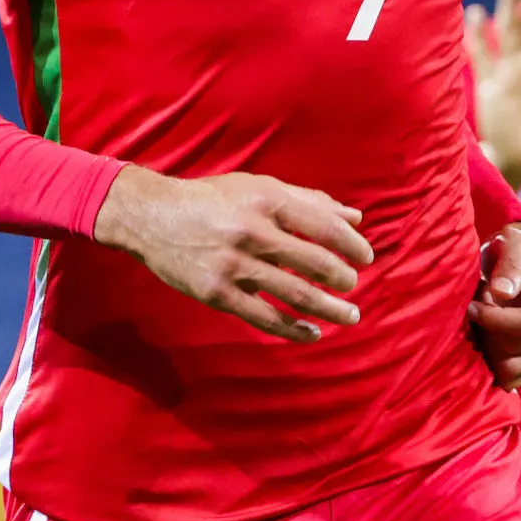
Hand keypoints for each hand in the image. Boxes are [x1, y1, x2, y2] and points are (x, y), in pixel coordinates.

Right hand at [93, 165, 375, 342]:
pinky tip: (312, 333)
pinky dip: (293, 329)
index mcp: (267, 200)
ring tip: (350, 315)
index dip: (351, 245)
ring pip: (294, 294)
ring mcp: (233, 265)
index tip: (366, 258)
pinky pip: (264, 317)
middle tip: (353, 286)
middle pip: (313, 263)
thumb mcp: (261, 188)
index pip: (323, 226)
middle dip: (342, 279)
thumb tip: (356, 218)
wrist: (153, 217)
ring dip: (328, 309)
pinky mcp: (217, 293)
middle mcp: (252, 231)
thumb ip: (310, 201)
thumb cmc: (215, 199)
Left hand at [467, 223, 520, 387]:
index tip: (472, 307)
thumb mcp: (514, 243)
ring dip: (490, 347)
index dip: (497, 320)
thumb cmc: (518, 250)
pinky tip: (487, 339)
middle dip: (491, 331)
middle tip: (475, 308)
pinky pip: (512, 379)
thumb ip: (510, 263)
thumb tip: (501, 292)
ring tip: (482, 323)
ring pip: (514, 367)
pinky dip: (494, 362)